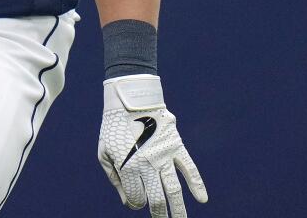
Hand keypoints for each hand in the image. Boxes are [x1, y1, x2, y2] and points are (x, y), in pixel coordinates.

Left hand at [99, 74, 207, 216]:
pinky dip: (198, 184)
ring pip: (174, 190)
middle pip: (157, 199)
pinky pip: (189, 169)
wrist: (130, 100)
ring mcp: (164, 156)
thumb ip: (114, 178)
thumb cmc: (114, 127)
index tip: (135, 201)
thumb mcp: (104, 151)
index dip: (136, 203)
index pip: (137, 198)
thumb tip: (128, 202)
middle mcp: (147, 165)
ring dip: (179, 209)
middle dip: (159, 214)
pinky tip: (202, 199)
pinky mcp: (176, 147)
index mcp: (127, 166)